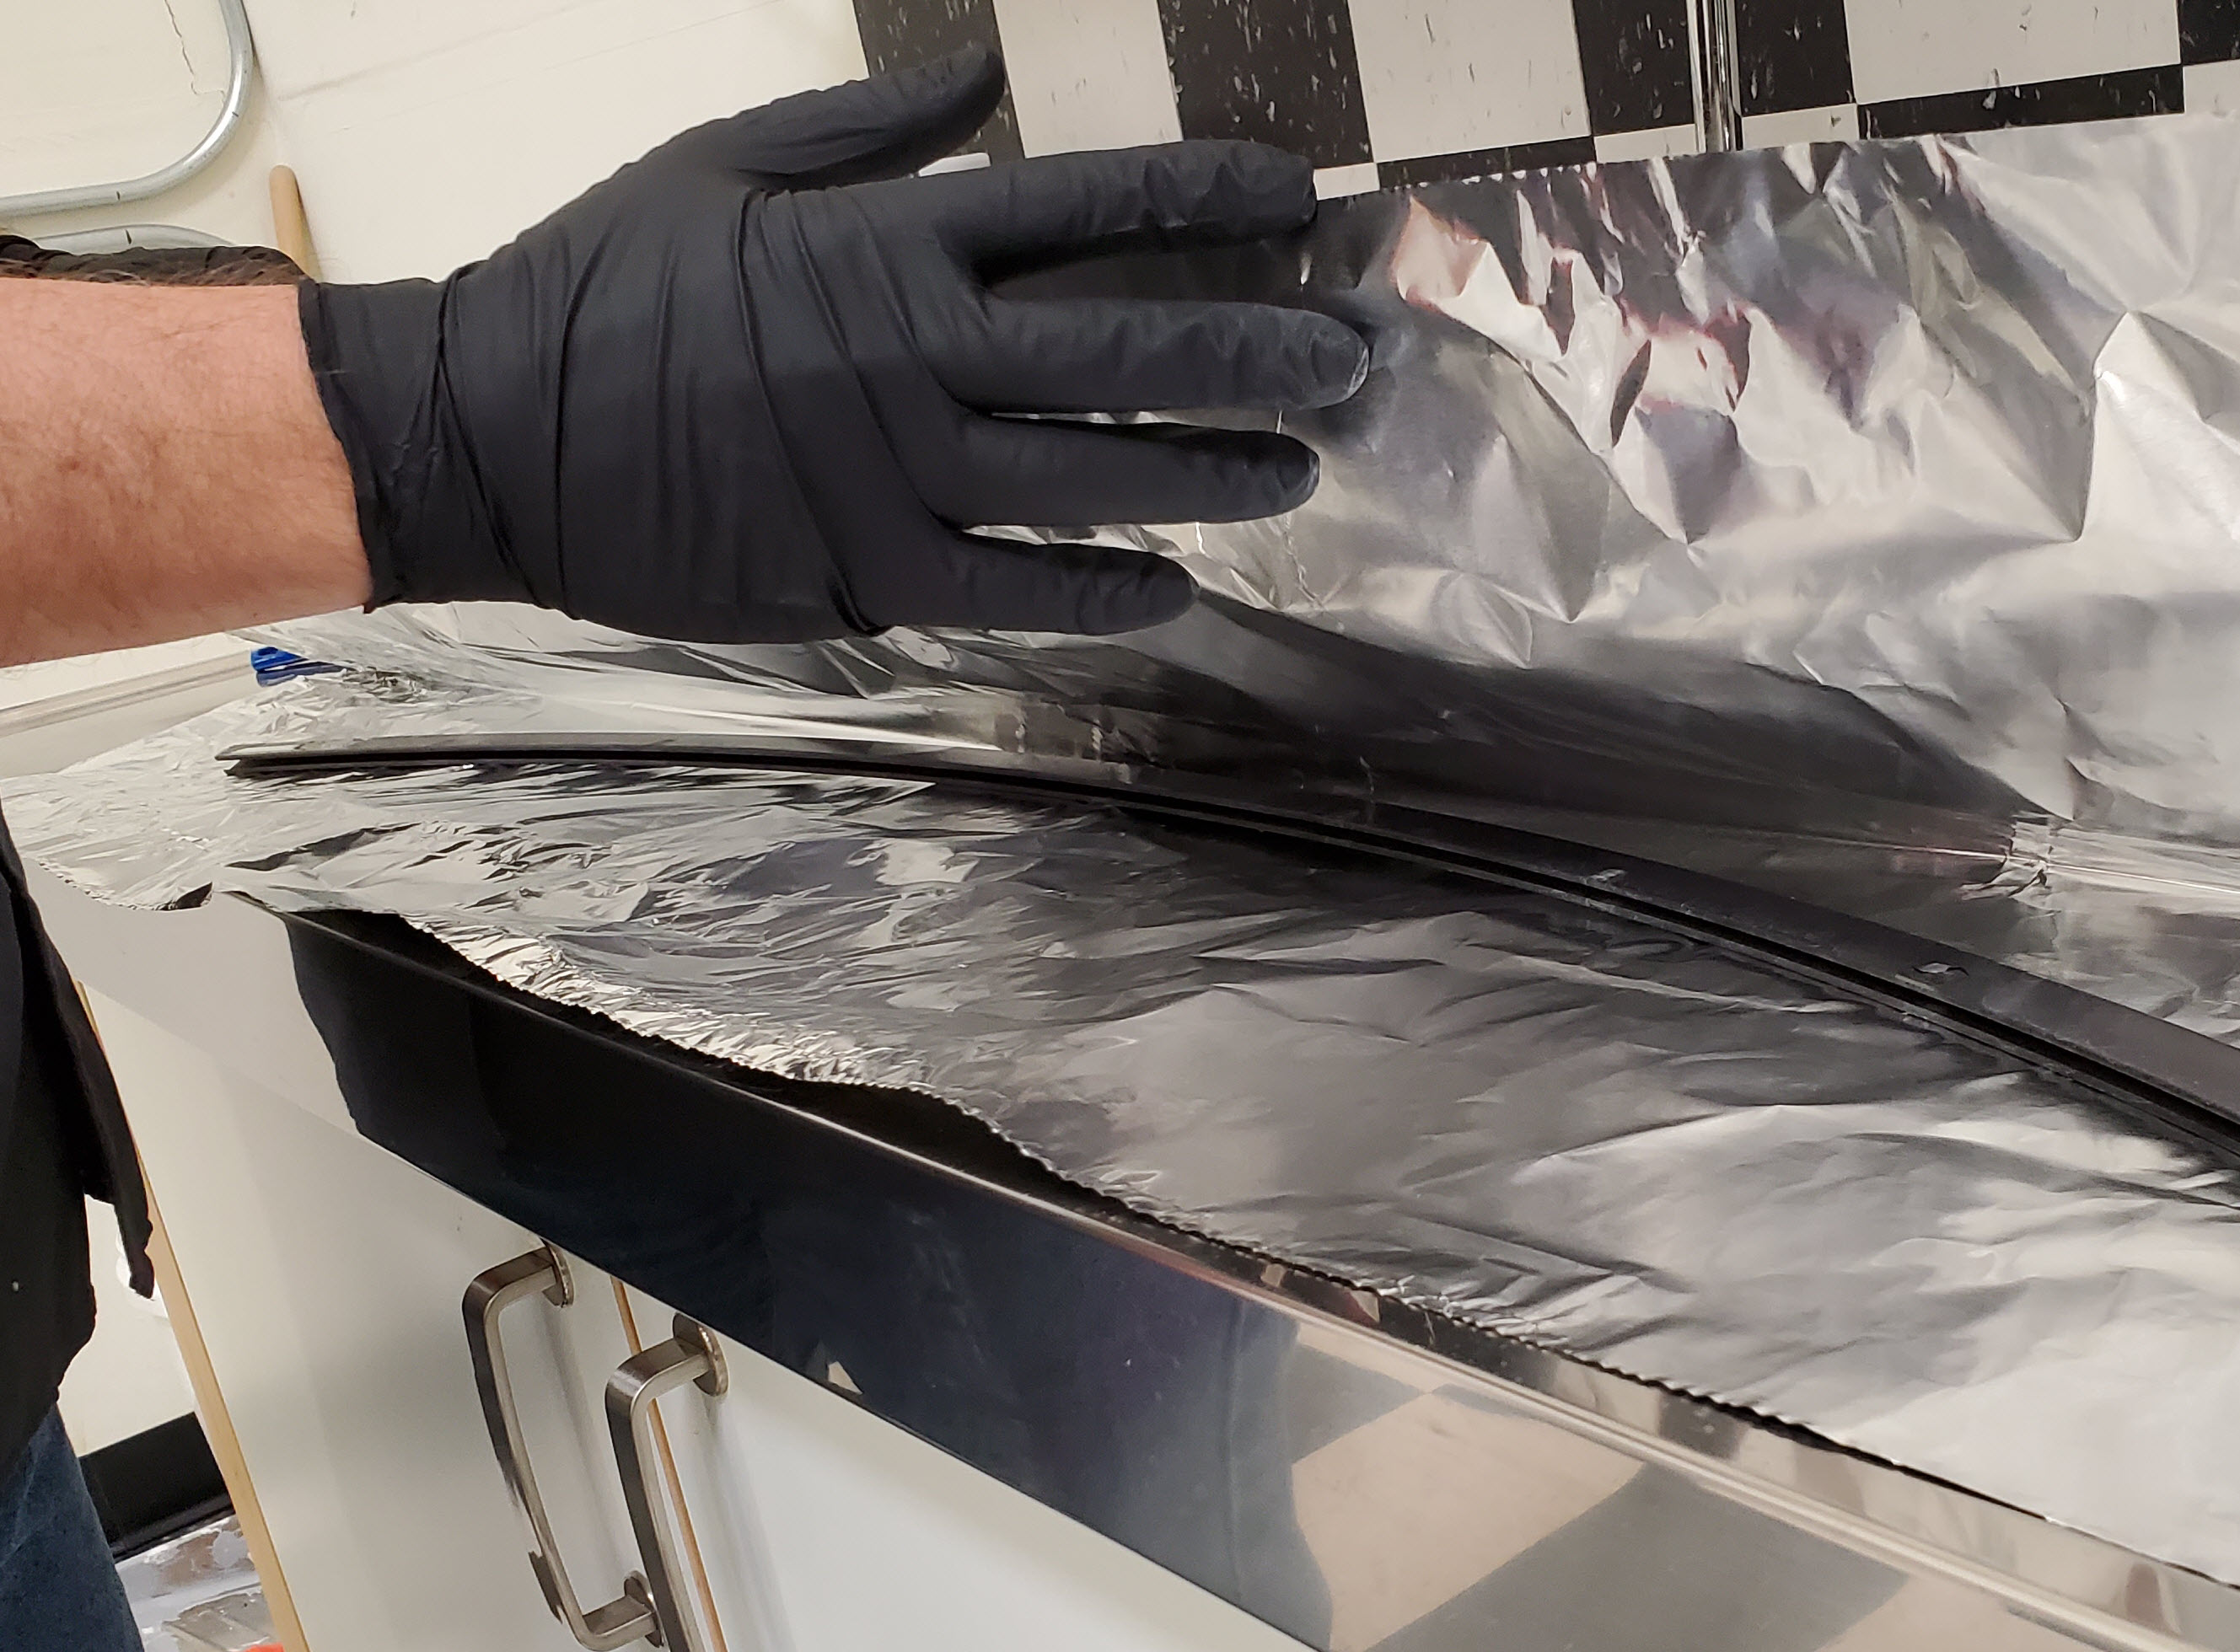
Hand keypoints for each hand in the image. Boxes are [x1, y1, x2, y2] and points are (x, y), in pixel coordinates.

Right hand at [296, 47, 1364, 642]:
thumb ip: (871, 125)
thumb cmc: (602, 285)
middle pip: (1126, 348)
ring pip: (1095, 474)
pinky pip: (1020, 585)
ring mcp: (896, 473)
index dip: (1201, 196)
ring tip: (1298, 468)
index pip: (1084, 205)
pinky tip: (1178, 585)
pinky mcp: (866, 571)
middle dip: (1255, 349)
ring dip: (1211, 471)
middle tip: (1348, 362)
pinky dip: (1106, 586)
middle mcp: (912, 356)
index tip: (1294, 196)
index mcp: (884, 242)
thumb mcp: (726, 162)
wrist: (485, 431)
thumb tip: (984, 71)